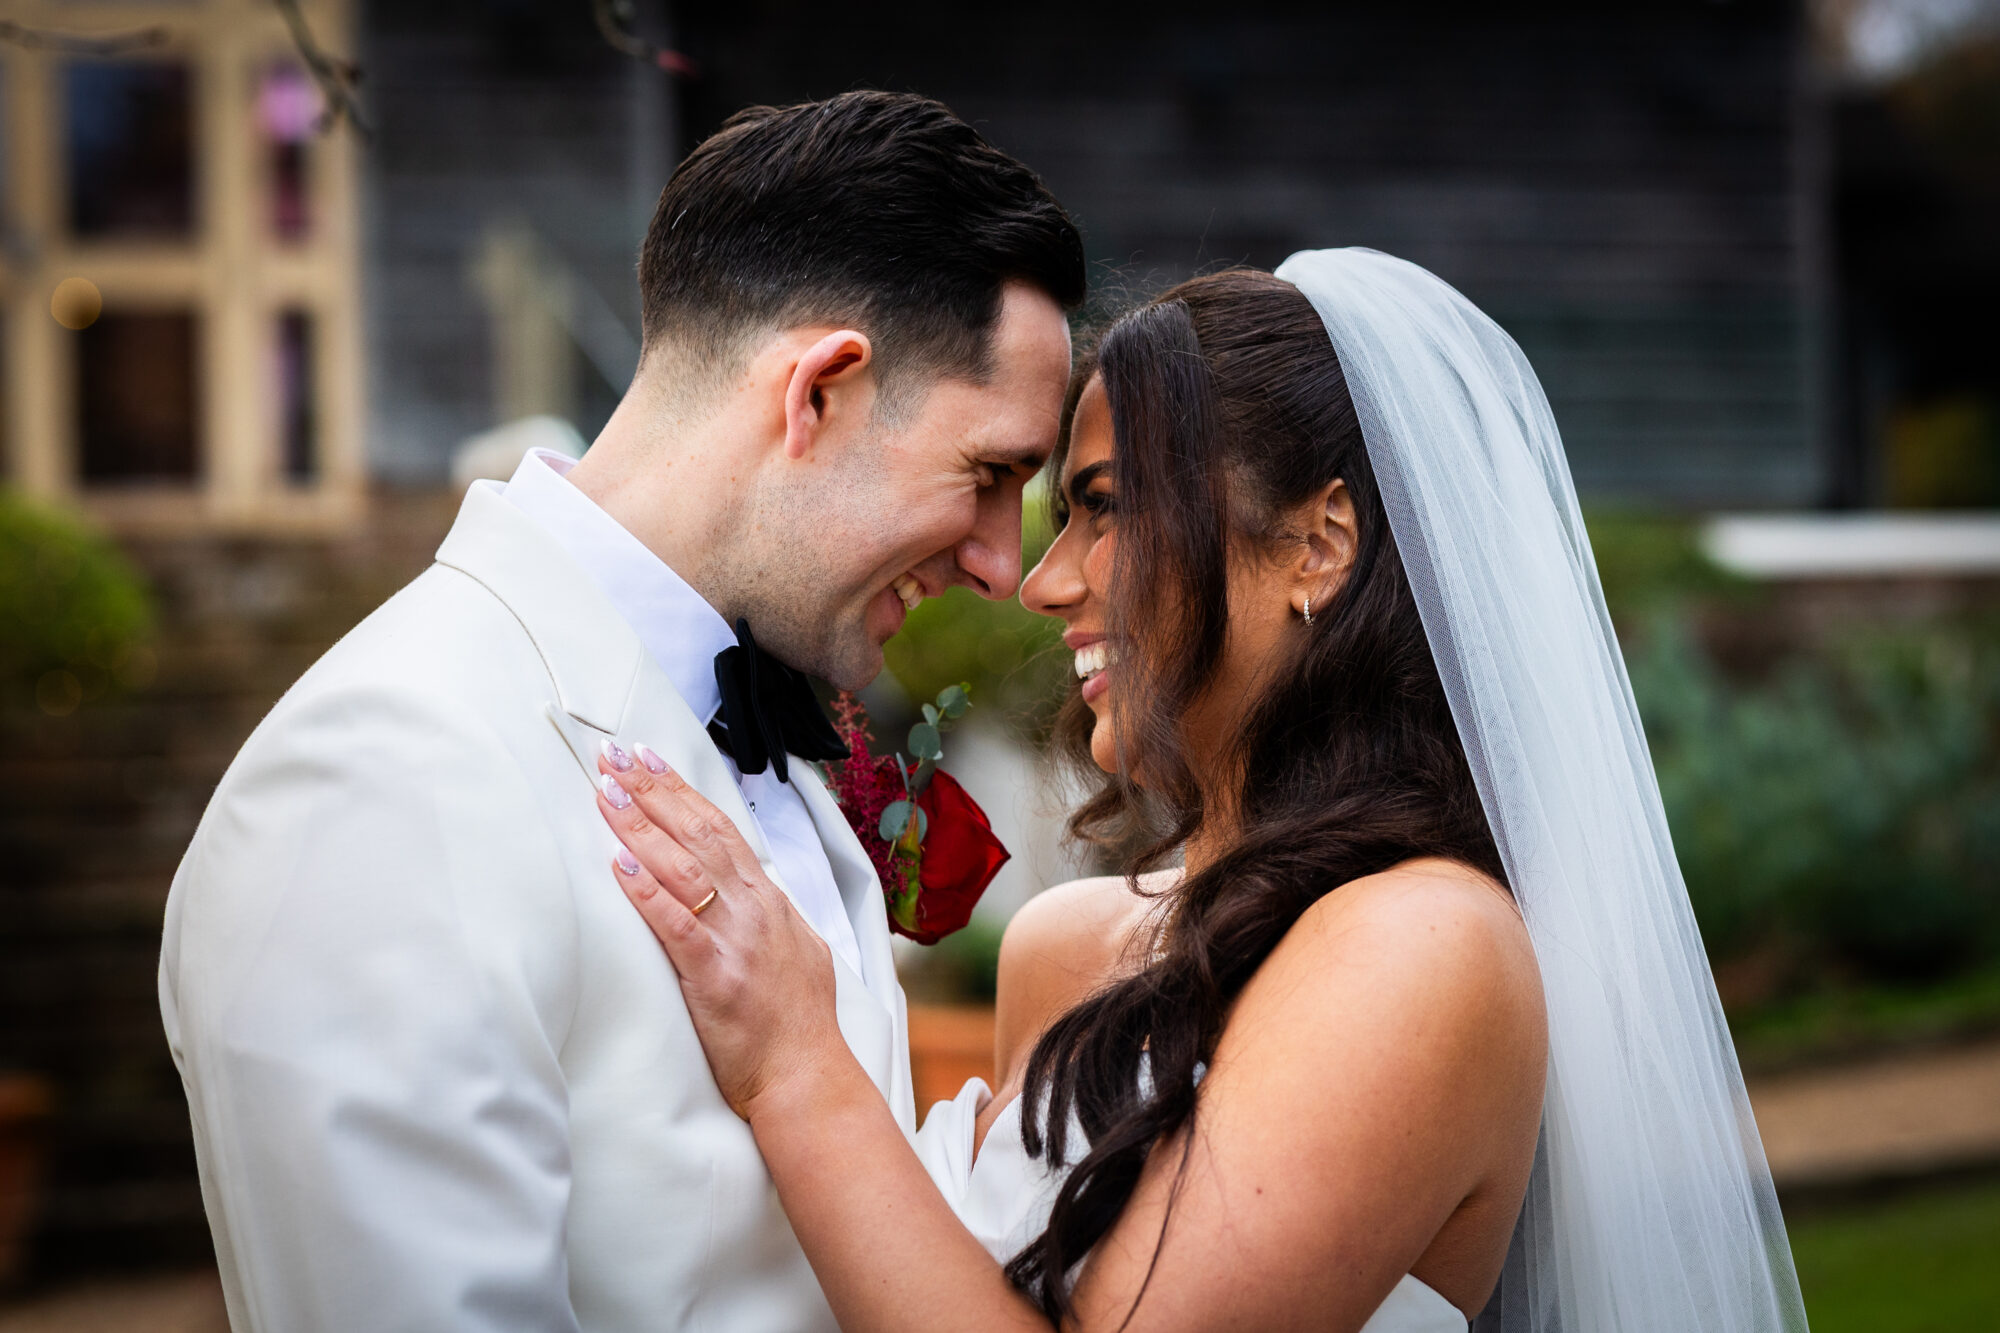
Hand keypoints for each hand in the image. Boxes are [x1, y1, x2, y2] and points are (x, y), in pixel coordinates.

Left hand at [596, 740, 845, 1119]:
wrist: (809, 1078)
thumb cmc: (798, 1025)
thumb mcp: (798, 951)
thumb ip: (769, 916)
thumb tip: (748, 888)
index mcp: (771, 903)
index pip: (721, 829)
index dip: (682, 791)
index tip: (649, 759)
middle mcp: (756, 912)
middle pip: (700, 835)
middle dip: (654, 790)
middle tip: (615, 756)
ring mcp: (737, 943)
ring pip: (686, 869)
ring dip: (642, 827)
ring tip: (609, 793)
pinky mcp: (715, 978)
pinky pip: (678, 925)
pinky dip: (647, 892)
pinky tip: (619, 865)